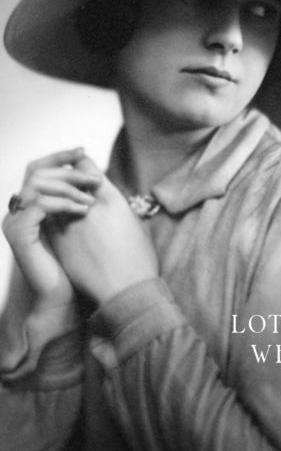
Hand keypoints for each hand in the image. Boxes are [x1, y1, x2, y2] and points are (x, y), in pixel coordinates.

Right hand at [2, 147, 100, 310]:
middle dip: (69, 170)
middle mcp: (17, 211)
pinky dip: (63, 203)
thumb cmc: (74, 265)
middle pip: (36, 171)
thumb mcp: (76, 224)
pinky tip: (83, 210)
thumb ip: (75, 200)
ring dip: (68, 187)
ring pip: (37, 185)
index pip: (37, 169)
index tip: (82, 151)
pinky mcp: (19, 235)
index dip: (58, 156)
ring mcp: (15, 223)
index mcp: (29, 206)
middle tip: (95, 178)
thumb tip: (91, 172)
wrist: (62, 299)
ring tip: (91, 199)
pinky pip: (39, 206)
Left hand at [49, 156, 158, 305]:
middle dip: (67, 181)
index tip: (83, 174)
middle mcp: (87, 207)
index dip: (82, 167)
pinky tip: (62, 229)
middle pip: (65, 180)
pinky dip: (53, 220)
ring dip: (58, 201)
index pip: (86, 167)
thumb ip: (121, 209)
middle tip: (70, 188)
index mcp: (110, 199)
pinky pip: (50, 222)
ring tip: (64, 209)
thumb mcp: (137, 226)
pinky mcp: (58, 242)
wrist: (125, 292)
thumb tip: (114, 202)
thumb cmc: (139, 262)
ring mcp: (69, 224)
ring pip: (54, 200)